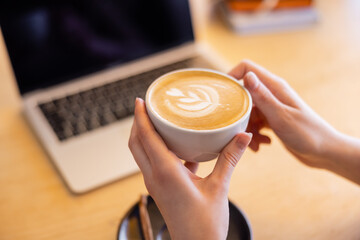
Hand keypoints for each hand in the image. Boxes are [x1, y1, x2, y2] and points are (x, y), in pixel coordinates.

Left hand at [128, 98, 251, 239]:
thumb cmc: (205, 224)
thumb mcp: (219, 187)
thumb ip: (230, 159)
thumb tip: (243, 136)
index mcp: (166, 172)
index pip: (146, 137)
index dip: (141, 117)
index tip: (140, 100)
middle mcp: (155, 176)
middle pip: (136, 143)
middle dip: (138, 123)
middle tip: (147, 106)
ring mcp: (155, 183)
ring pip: (142, 153)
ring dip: (145, 135)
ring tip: (158, 120)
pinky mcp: (161, 188)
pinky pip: (154, 163)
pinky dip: (159, 149)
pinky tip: (178, 144)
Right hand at [229, 60, 359, 184]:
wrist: (324, 152)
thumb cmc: (307, 133)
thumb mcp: (280, 116)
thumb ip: (262, 96)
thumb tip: (246, 76)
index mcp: (274, 87)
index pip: (247, 68)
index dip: (232, 77)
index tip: (222, 95)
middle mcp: (272, 94)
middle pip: (243, 94)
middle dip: (237, 112)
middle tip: (238, 129)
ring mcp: (271, 107)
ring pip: (247, 111)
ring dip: (247, 128)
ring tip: (255, 143)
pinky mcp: (272, 119)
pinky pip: (255, 123)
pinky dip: (254, 135)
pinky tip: (262, 145)